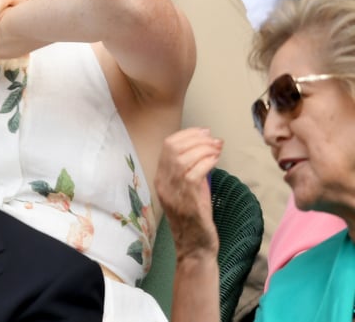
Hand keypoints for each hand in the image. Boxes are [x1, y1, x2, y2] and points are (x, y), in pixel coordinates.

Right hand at [156, 127, 221, 256]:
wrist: (195, 247)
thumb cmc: (195, 218)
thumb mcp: (190, 190)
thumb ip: (192, 170)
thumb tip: (206, 149)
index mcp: (161, 178)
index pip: (167, 146)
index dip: (187, 134)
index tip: (204, 132)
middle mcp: (163, 183)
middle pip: (173, 148)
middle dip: (196, 138)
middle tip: (213, 139)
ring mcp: (173, 192)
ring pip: (183, 158)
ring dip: (203, 148)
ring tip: (217, 148)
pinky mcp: (187, 200)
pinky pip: (194, 173)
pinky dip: (207, 162)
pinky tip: (216, 160)